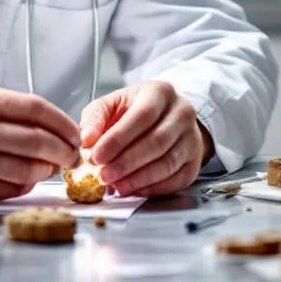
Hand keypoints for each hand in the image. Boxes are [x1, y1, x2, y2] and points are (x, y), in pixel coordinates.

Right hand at [0, 82, 80, 201]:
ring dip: (46, 170)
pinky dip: (24, 184)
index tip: (75, 133)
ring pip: (27, 169)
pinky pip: (8, 188)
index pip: (36, 109)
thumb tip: (54, 126)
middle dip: (63, 150)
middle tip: (71, 155)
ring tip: (50, 166)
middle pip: (37, 141)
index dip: (63, 123)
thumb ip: (12, 108)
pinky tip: (26, 176)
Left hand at [80, 80, 213, 197]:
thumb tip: (86, 139)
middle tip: (104, 175)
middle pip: (157, 142)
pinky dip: (152, 188)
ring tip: (116, 185)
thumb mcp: (111, 105)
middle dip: (126, 162)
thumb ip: (95, 119)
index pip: (142, 116)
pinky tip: (134, 189)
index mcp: (160, 92)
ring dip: (138, 179)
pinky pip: (176, 180)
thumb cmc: (134, 112)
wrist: (164, 118)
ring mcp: (192, 138)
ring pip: (167, 163)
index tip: (96, 156)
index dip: (118, 139)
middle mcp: (182, 113)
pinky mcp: (195, 161)